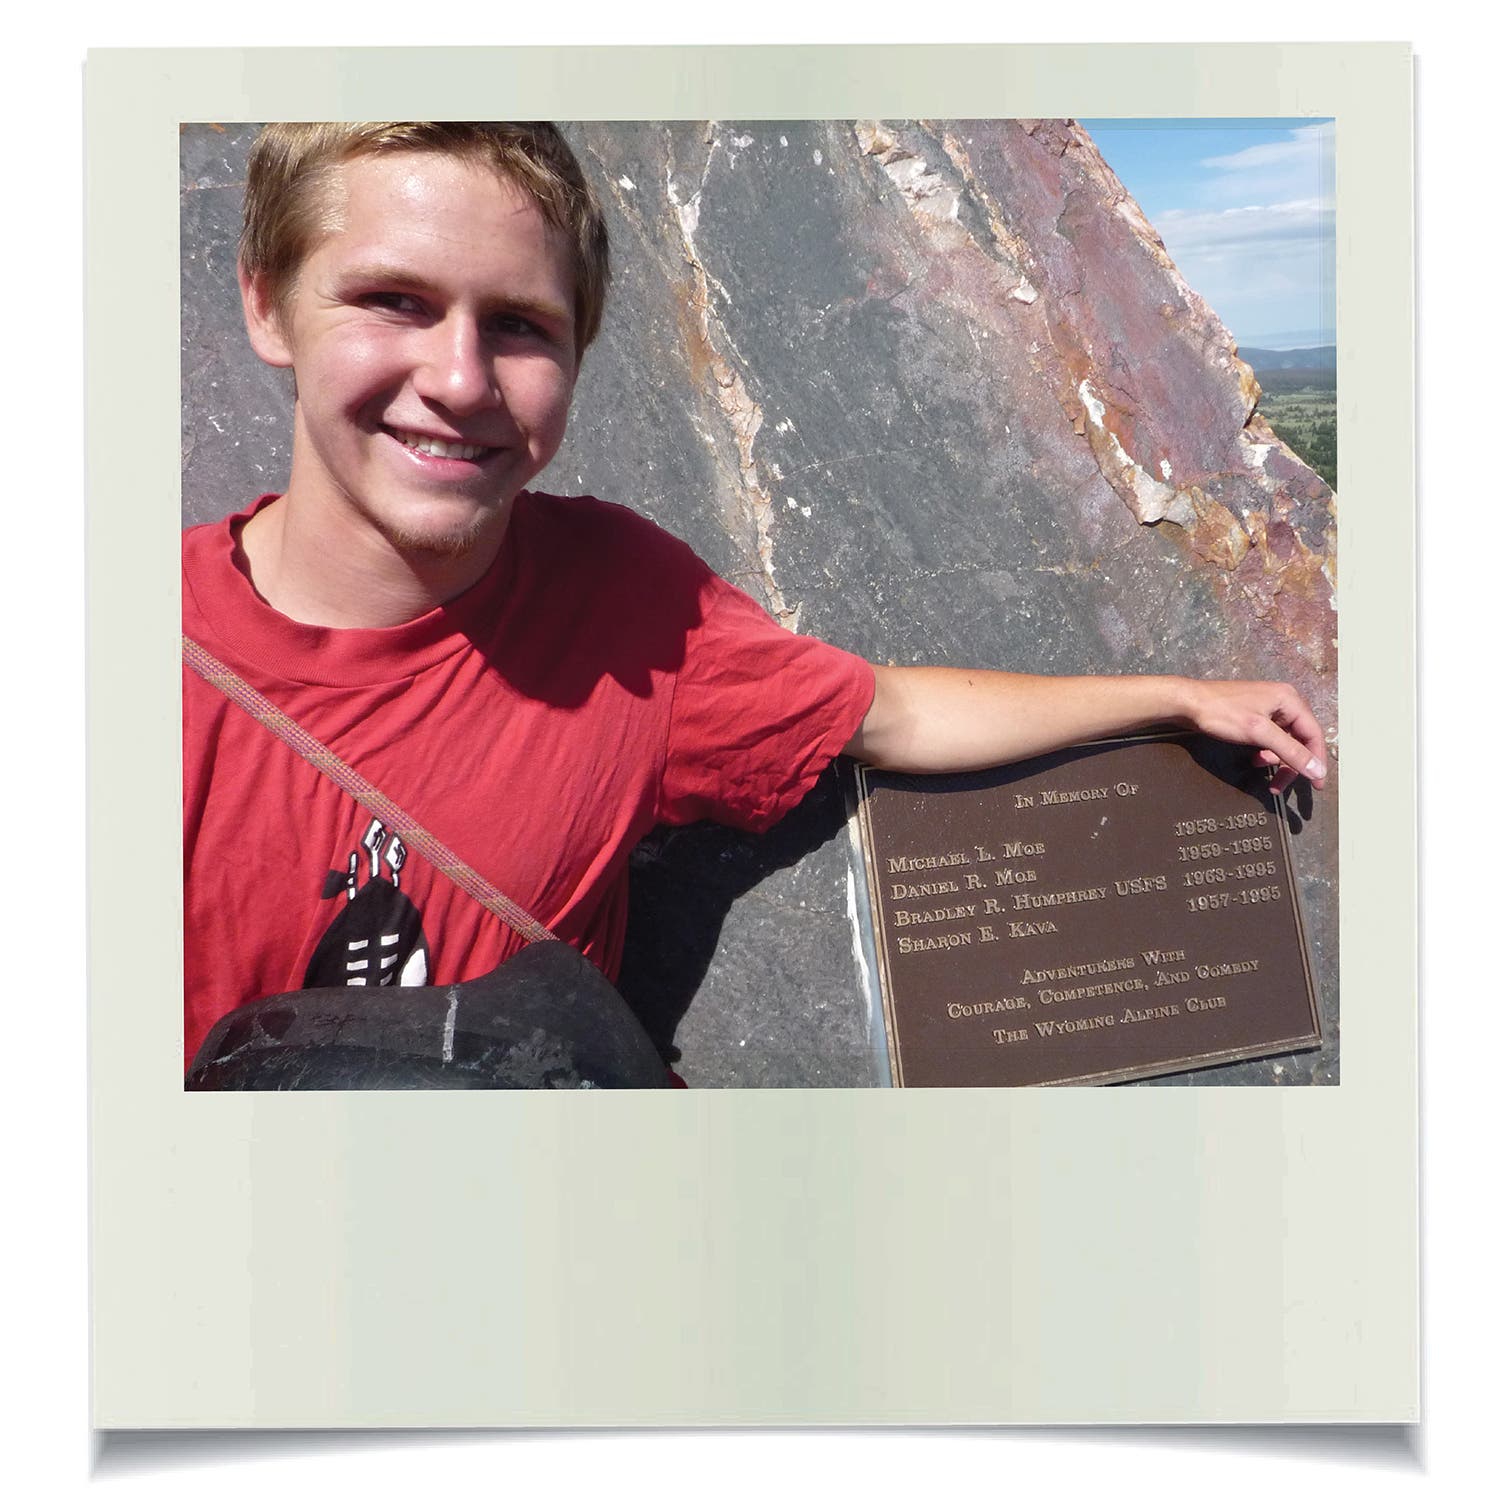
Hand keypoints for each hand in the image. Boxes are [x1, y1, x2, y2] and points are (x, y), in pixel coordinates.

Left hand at [1178, 678, 1327, 795]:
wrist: (1188, 703)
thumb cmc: (1222, 714)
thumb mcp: (1259, 734)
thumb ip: (1290, 752)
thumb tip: (1317, 771)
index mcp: (1290, 700)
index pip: (1314, 735)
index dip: (1316, 761)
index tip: (1316, 786)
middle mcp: (1284, 702)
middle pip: (1300, 740)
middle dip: (1289, 763)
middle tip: (1278, 786)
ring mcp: (1269, 709)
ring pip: (1283, 742)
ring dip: (1274, 759)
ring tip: (1257, 765)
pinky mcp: (1256, 717)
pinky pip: (1270, 739)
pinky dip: (1264, 752)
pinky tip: (1253, 758)